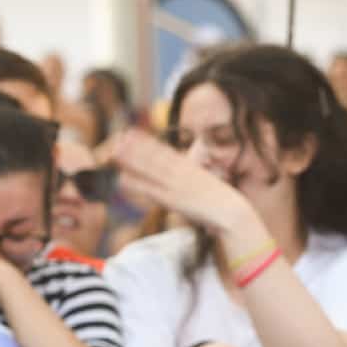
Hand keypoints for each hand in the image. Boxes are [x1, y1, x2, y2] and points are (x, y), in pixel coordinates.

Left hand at [113, 132, 251, 237]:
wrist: (232, 212)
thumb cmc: (222, 203)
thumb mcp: (209, 185)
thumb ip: (196, 178)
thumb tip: (189, 176)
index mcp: (191, 168)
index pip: (165, 152)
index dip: (148, 142)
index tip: (133, 133)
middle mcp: (181, 173)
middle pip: (155, 157)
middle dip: (137, 146)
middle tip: (119, 136)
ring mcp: (176, 185)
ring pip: (150, 169)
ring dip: (132, 160)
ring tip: (114, 151)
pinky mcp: (172, 200)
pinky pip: (150, 190)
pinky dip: (136, 184)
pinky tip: (121, 179)